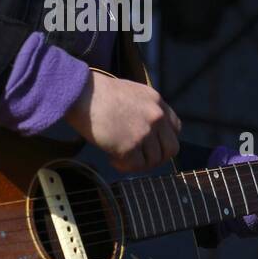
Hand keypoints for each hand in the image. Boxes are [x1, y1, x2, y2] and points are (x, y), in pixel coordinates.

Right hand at [65, 72, 180, 171]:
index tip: (151, 145)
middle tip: (139, 158)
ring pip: (153, 161)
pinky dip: (123, 166)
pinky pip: (135, 166)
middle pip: (171, 149)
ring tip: (119, 156)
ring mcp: (145, 132)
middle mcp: (156, 117)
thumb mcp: (131, 93)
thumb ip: (144, 109)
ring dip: (137, 163)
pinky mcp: (130, 146)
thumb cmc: (97, 91)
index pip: (175, 128)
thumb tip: (143, 128)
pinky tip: (111, 157)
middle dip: (156, 157)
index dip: (164, 140)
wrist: (81, 93)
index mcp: (157, 101)